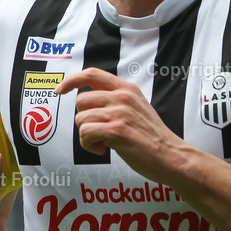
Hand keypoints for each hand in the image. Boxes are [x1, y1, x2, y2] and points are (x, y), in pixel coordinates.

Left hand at [55, 68, 181, 182]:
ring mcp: (120, 113)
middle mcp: (123, 97)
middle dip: (84, 120)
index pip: (91, 74)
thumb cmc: (151, 137)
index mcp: (127, 88)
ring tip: (105, 143)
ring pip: (81, 119)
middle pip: (81, 101)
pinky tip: (105, 149)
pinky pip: (85, 134)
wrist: (171, 156)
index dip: (71, 80)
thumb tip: (89, 101)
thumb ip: (116, 100)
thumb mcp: (137, 108)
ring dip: (87, 136)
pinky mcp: (117, 130)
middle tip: (100, 132)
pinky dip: (90, 146)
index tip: (59, 90)